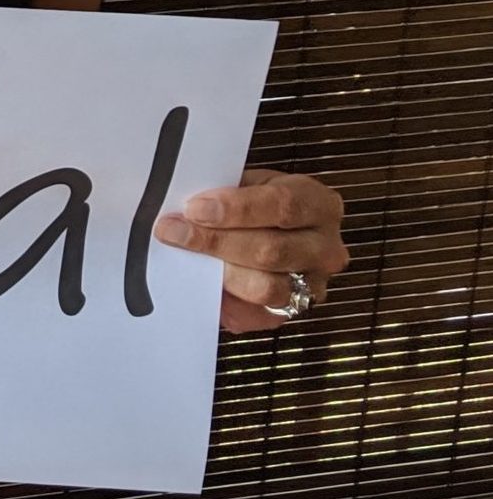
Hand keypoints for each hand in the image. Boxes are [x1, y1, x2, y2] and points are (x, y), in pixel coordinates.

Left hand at [153, 168, 349, 333]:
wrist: (273, 232)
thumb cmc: (257, 203)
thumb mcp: (249, 183)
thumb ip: (225, 190)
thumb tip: (184, 204)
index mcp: (318, 204)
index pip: (282, 205)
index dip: (236, 208)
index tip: (195, 208)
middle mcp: (324, 248)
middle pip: (270, 250)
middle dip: (215, 242)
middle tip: (174, 231)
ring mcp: (313, 285)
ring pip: (266, 287)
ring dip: (218, 272)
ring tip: (184, 256)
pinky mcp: (292, 312)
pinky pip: (257, 315)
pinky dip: (226, 302)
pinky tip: (201, 284)